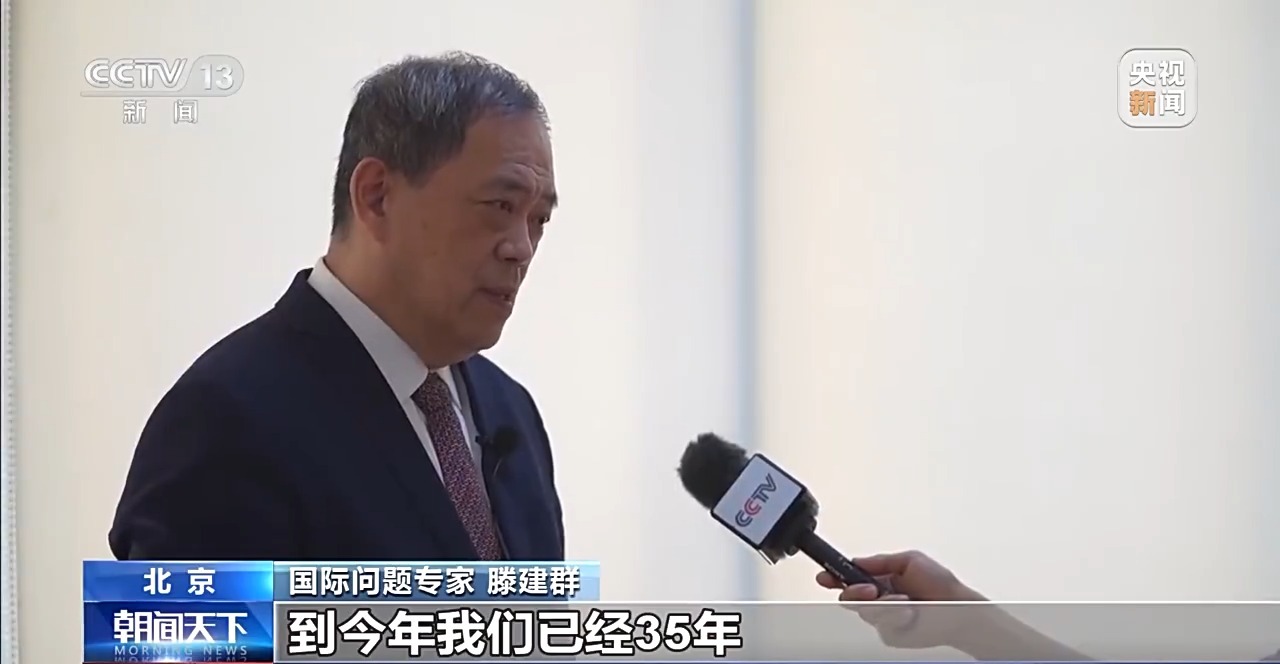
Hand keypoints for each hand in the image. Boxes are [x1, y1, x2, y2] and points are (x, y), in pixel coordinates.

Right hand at [816, 550, 987, 651]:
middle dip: (856, 592)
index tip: (825, 576)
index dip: (834, 576)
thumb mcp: (910, 560)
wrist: (958, 611)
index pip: (851, 577)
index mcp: (882, 579)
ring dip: (886, 605)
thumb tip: (857, 561)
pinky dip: (897, 618)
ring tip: (906, 602)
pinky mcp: (891, 634)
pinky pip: (881, 626)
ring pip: (866, 612)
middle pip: (849, 597)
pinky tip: (911, 615)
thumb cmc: (942, 586)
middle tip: (872, 590)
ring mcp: (885, 617)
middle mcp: (880, 598)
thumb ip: (880, 561)